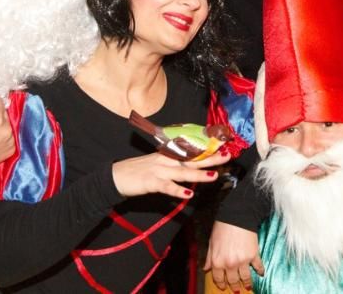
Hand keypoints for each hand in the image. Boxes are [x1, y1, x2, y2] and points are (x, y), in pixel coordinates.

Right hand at [111, 150, 227, 199]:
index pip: (191, 152)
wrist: (115, 177)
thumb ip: (173, 166)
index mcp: (168, 155)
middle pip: (192, 159)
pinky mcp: (150, 181)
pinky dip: (177, 190)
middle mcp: (166, 160)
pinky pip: (166, 186)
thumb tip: (190, 169)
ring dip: (199, 174)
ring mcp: (158, 170)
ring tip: (214, 176)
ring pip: (182, 172)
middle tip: (227, 156)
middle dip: (210, 158)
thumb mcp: (157, 165)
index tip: (224, 148)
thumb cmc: (138, 172)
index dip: (208, 151)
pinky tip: (187, 194)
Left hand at [204, 220, 263, 291]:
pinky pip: (258, 267)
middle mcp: (230, 264)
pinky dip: (260, 271)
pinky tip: (261, 273)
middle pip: (232, 280)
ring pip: (245, 278)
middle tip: (236, 289)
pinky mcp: (253, 255)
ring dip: (247, 283)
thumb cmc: (222, 227)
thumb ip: (209, 257)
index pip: (218, 279)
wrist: (237, 216)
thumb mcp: (211, 242)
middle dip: (234, 286)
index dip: (221, 284)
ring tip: (248, 286)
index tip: (224, 287)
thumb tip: (206, 268)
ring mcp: (242, 261)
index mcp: (218, 262)